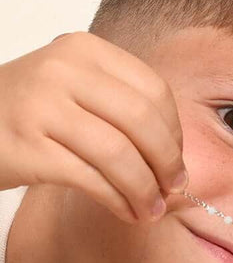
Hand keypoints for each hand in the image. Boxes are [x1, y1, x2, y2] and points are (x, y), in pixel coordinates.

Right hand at [0, 32, 185, 221]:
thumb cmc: (26, 110)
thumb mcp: (73, 87)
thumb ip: (120, 108)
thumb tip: (175, 160)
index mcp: (85, 50)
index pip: (154, 90)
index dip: (175, 131)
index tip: (177, 159)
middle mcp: (63, 71)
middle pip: (142, 121)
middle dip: (167, 162)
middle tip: (174, 188)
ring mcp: (40, 107)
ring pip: (119, 154)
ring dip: (144, 189)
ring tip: (151, 209)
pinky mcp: (25, 148)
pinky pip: (90, 179)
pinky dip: (117, 200)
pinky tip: (125, 211)